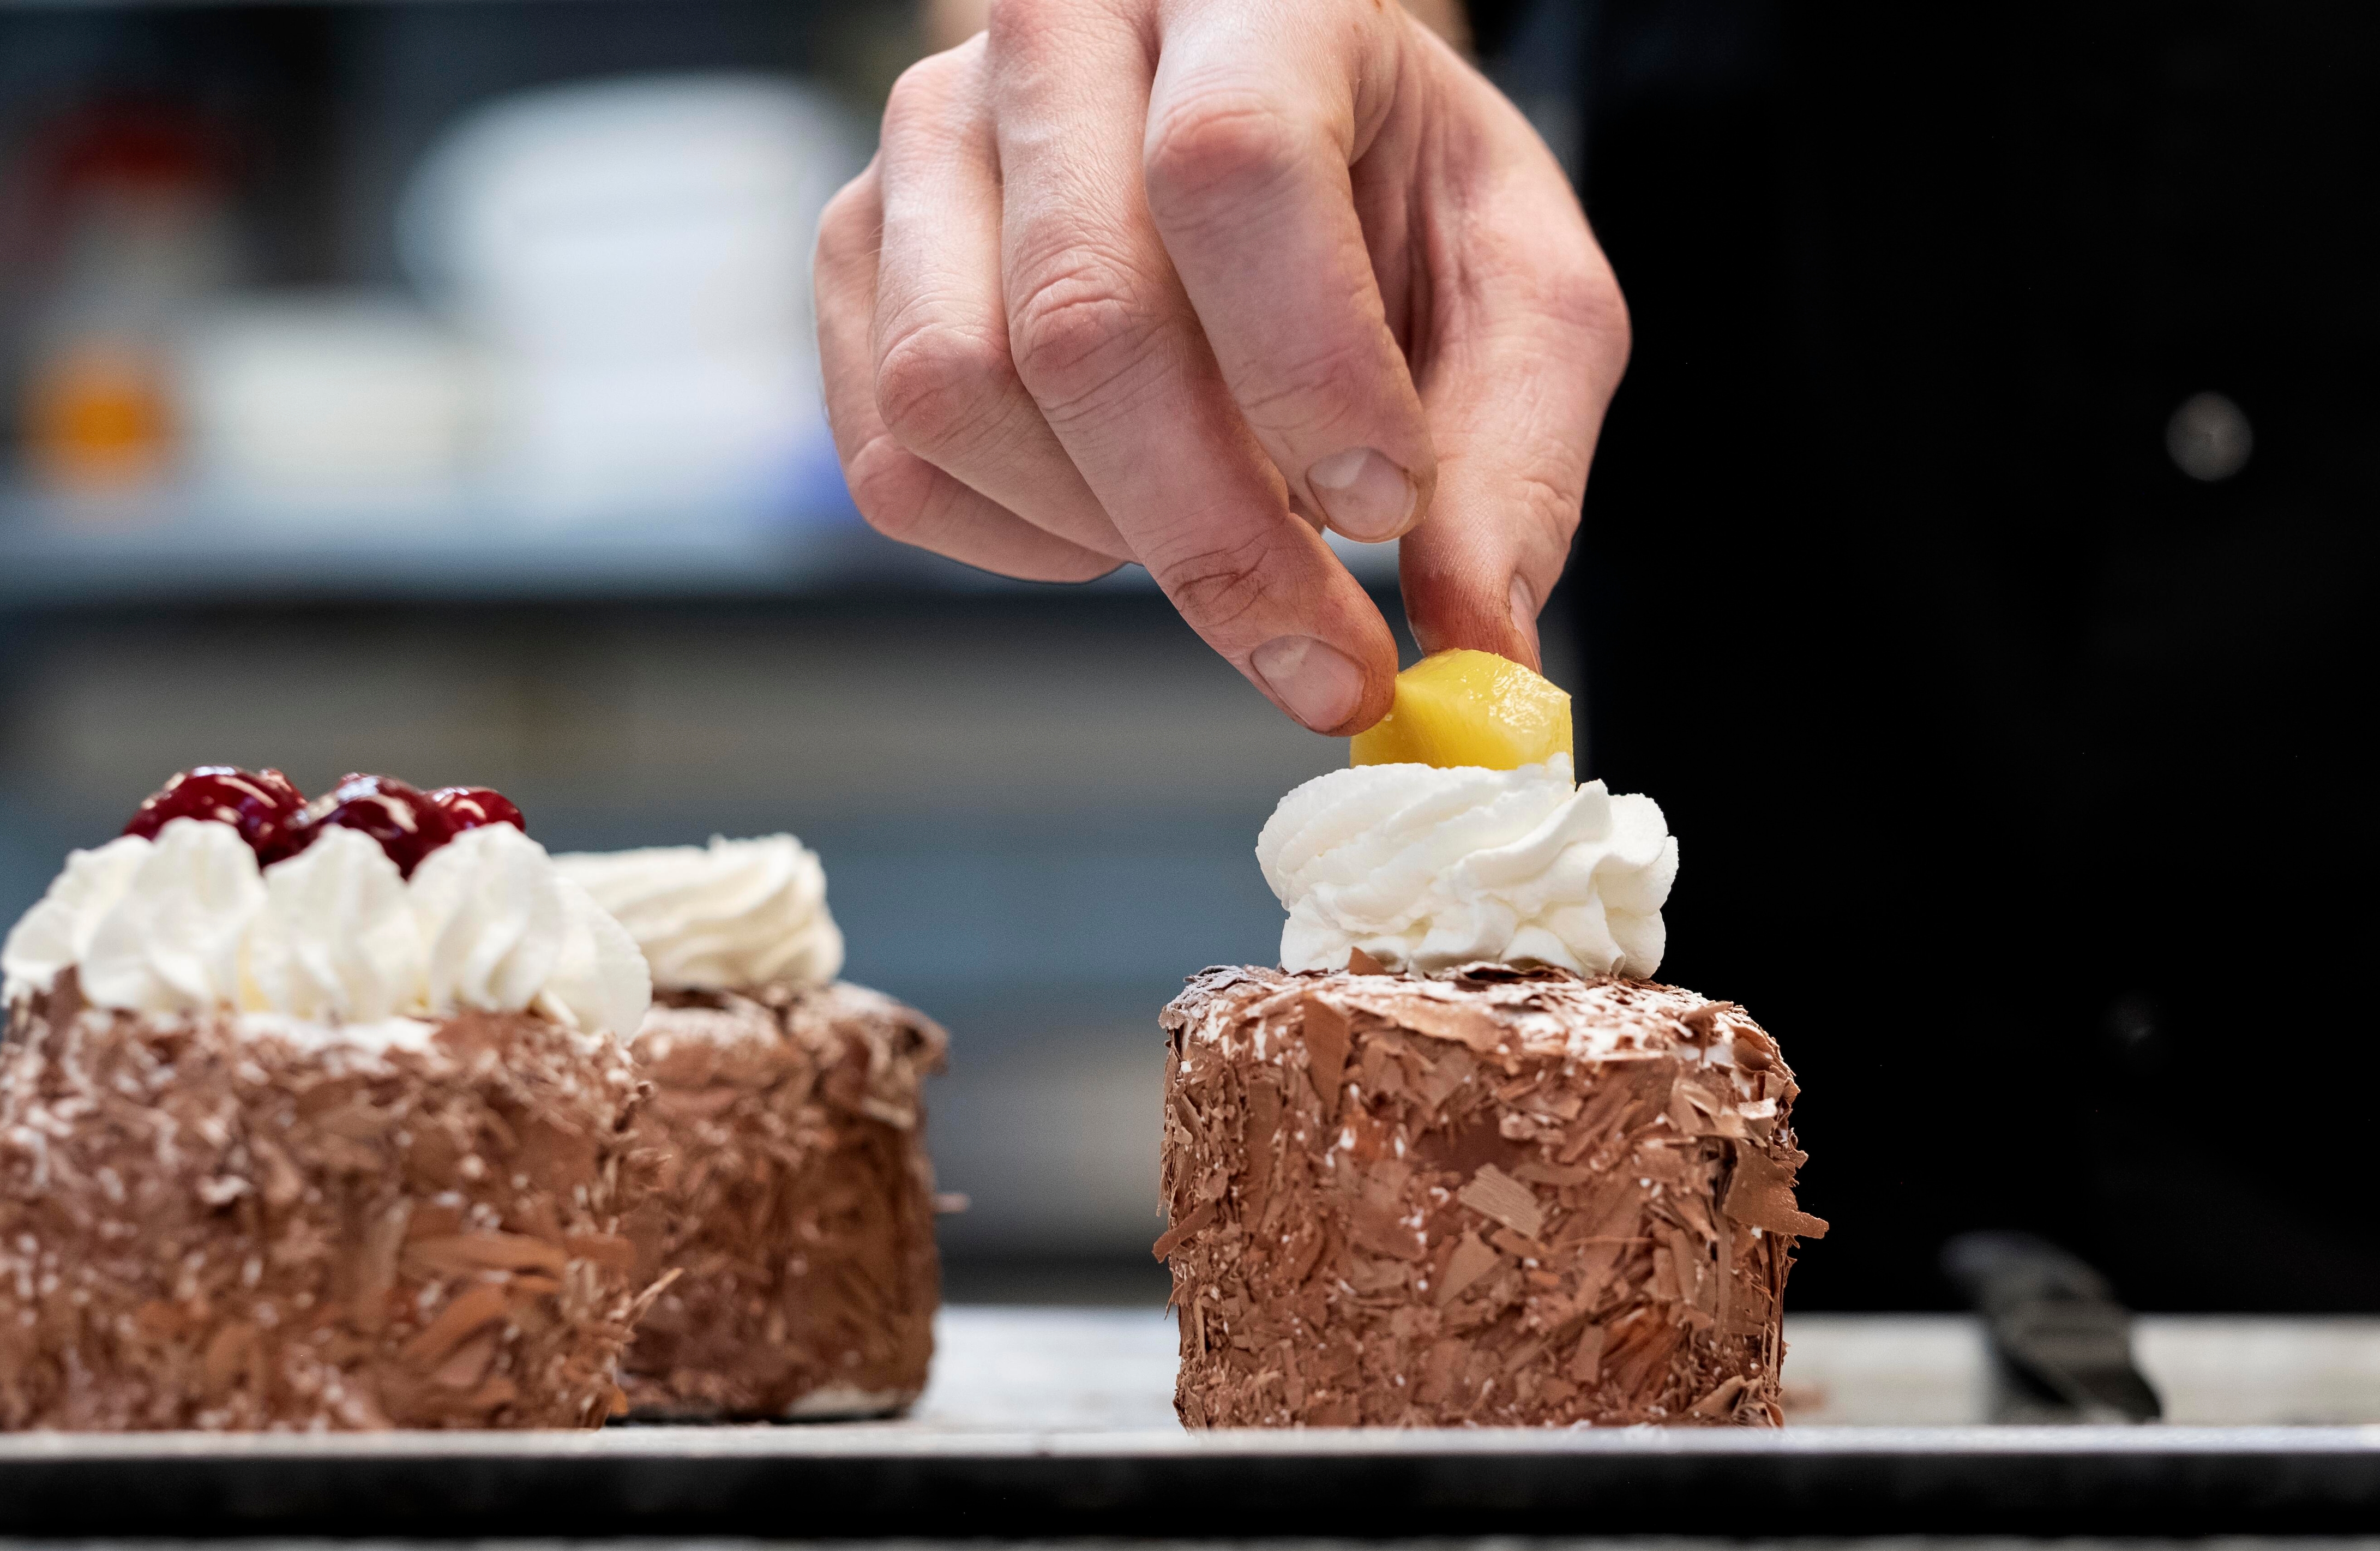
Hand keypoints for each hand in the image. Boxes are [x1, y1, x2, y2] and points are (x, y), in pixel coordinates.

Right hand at [811, 0, 1628, 733]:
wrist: (1280, 136)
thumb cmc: (1401, 200)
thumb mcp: (1522, 300)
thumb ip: (1514, 464)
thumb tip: (1477, 653)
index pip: (1231, 167)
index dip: (1308, 369)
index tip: (1388, 510)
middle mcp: (1056, 40)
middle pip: (1081, 322)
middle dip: (1216, 537)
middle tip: (1326, 659)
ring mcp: (927, 139)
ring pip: (959, 399)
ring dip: (1111, 535)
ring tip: (1229, 526)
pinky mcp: (858, 253)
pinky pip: (897, 465)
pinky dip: (1024, 546)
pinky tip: (1125, 510)